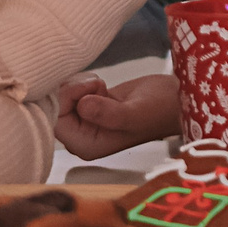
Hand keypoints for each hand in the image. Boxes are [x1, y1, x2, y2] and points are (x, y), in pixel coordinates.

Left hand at [54, 72, 177, 159]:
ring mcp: (84, 119)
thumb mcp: (134, 114)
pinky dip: (82, 80)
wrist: (173, 99)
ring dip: (78, 83)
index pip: (54, 121)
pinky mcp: (89, 103)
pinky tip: (102, 85)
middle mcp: (82, 135)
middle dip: (71, 90)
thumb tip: (83, 106)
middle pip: (54, 107)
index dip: (65, 100)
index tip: (89, 89)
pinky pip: (70, 89)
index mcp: (87, 146)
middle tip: (98, 85)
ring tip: (103, 86)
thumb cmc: (159, 111)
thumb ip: (108, 114)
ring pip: (60, 95)